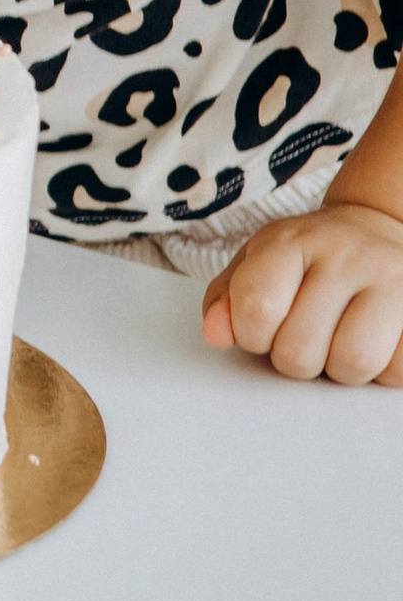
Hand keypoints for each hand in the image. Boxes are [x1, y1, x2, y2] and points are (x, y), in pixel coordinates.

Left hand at [202, 200, 402, 383]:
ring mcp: (393, 281)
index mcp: (291, 242)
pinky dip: (382, 370)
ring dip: (340, 369)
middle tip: (308, 335)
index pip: (256, 307)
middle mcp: (346, 255)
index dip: (253, 335)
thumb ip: (226, 299)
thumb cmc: (311, 256)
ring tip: (340, 340)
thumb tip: (216, 335)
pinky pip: (396, 370)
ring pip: (353, 363)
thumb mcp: (257, 261)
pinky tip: (376, 340)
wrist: (380, 230)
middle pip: (300, 350)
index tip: (263, 327)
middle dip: (295, 359)